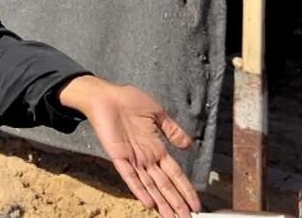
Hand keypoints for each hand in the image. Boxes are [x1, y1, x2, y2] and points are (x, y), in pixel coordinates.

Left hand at [59, 76, 199, 217]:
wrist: (105, 95)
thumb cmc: (128, 101)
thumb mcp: (157, 114)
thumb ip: (172, 130)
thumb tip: (188, 145)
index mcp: (156, 148)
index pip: (175, 174)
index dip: (185, 189)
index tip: (196, 204)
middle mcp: (146, 158)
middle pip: (164, 185)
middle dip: (176, 202)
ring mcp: (132, 158)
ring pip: (150, 185)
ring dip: (161, 202)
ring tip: (172, 217)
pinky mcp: (118, 156)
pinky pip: (129, 176)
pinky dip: (139, 190)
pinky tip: (148, 203)